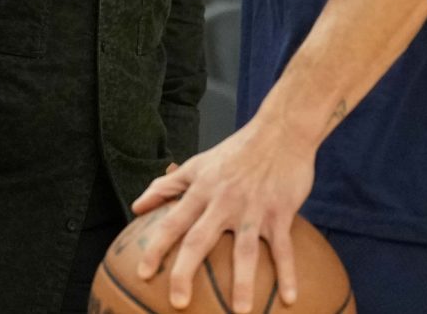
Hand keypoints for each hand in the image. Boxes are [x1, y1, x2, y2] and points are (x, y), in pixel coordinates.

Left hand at [129, 115, 316, 312]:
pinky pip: (283, 249)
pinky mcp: (281, 213)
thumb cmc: (236, 150)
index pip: (172, 222)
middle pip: (200, 240)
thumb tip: (137, 207)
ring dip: (242, 283)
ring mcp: (253, 209)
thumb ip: (166, 186)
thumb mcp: (197, 163)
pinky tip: (289, 298)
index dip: (156, 248)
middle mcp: (224, 202)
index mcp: (202, 190)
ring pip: (245, 251)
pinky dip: (288, 274)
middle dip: (186, 272)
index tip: (144, 274)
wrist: (281, 131)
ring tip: (240, 312)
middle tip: (178, 302)